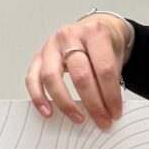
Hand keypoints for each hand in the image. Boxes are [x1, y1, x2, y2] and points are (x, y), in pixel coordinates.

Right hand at [26, 13, 129, 127]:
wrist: (93, 27)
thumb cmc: (104, 43)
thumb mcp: (116, 54)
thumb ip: (112, 78)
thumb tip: (108, 109)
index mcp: (94, 33)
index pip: (104, 69)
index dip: (111, 95)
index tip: (115, 113)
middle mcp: (70, 36)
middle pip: (80, 74)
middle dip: (93, 103)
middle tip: (102, 120)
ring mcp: (51, 45)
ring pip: (52, 77)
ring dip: (65, 103)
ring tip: (77, 118)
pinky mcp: (38, 56)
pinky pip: (32, 78)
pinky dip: (39, 97)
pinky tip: (48, 111)